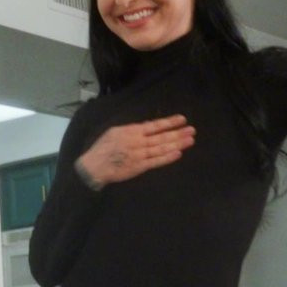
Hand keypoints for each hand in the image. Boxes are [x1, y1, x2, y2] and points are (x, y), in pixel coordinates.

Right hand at [75, 114, 194, 188]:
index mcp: (132, 131)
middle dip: (178, 133)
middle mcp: (138, 141)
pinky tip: (178, 153)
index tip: (182, 119)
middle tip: (192, 130)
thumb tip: (146, 127)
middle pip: (162, 136)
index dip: (169, 122)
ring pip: (162, 148)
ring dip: (177, 144)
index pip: (154, 125)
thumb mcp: (115, 131)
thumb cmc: (103, 148)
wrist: (94, 166)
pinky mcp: (140, 167)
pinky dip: (167, 158)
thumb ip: (131, 129)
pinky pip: (156, 162)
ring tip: (190, 140)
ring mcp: (140, 155)